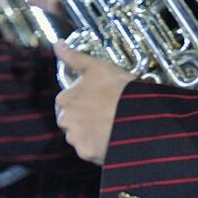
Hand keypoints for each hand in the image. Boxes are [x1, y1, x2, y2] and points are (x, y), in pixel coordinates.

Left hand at [53, 41, 135, 164]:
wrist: (139, 116)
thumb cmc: (120, 90)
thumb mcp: (97, 66)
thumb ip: (73, 57)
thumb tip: (57, 44)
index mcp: (65, 99)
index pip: (66, 101)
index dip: (83, 99)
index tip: (96, 99)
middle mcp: (65, 120)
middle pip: (71, 120)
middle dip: (84, 118)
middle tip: (105, 113)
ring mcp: (76, 138)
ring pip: (79, 136)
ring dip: (90, 133)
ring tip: (110, 125)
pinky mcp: (87, 153)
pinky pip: (89, 151)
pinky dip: (98, 146)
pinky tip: (111, 137)